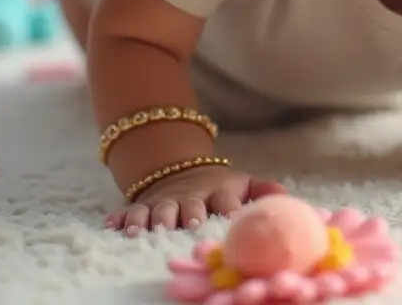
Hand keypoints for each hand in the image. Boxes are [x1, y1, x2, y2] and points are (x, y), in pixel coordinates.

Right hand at [105, 164, 285, 233]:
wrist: (182, 172)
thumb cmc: (219, 188)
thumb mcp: (242, 185)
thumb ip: (262, 191)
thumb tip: (287, 196)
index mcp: (218, 190)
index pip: (225, 196)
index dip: (228, 205)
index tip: (231, 214)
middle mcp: (190, 196)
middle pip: (188, 204)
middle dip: (189, 213)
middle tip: (190, 222)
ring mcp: (164, 201)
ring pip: (157, 209)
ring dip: (153, 218)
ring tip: (148, 230)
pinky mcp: (142, 206)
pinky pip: (129, 211)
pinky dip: (121, 218)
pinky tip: (114, 225)